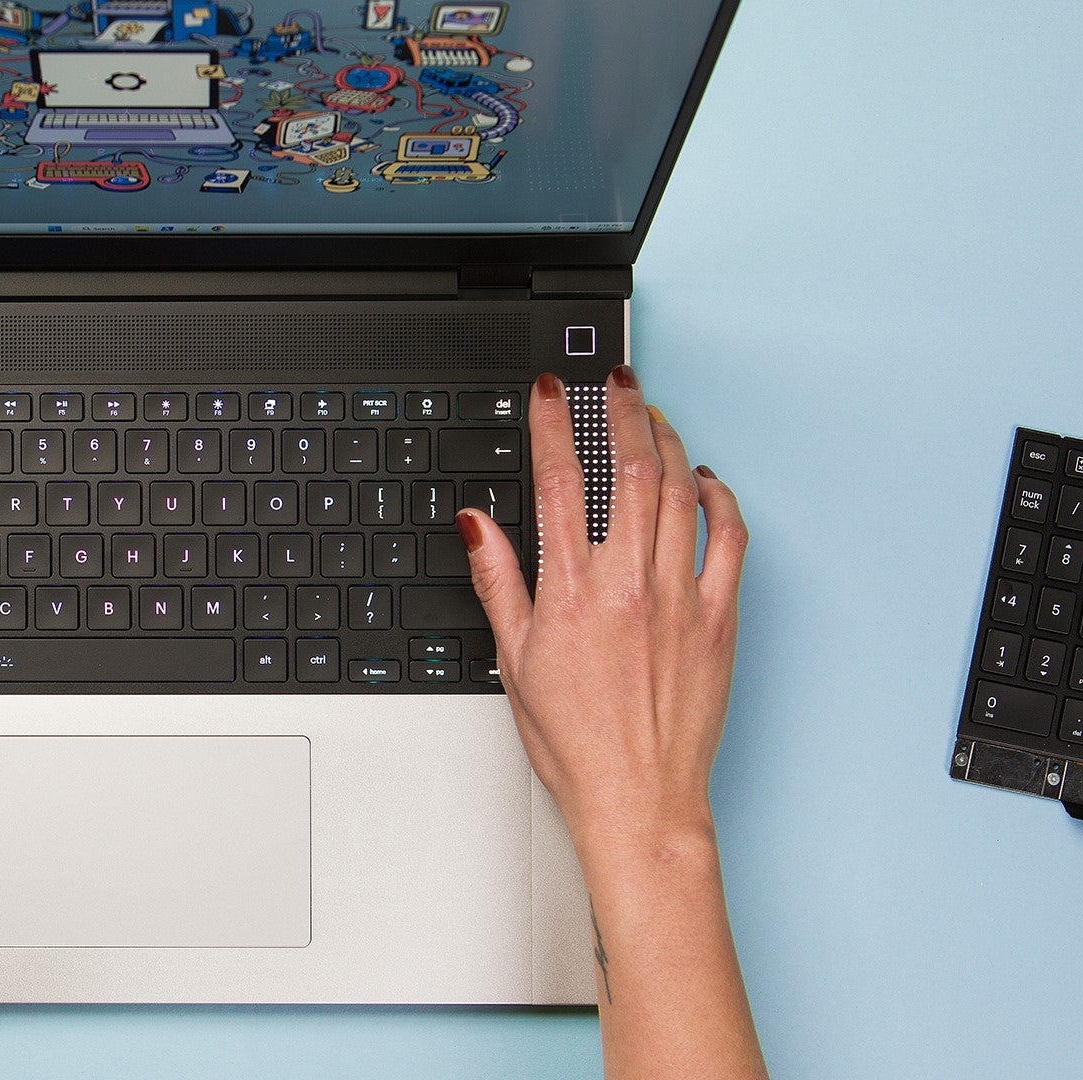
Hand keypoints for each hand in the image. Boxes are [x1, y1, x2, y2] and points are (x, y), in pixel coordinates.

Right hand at [458, 365, 747, 850]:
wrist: (639, 797)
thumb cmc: (577, 742)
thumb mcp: (515, 658)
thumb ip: (498, 580)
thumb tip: (479, 523)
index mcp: (571, 592)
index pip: (557, 481)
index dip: (553, 424)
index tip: (552, 392)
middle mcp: (629, 584)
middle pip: (630, 467)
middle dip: (622, 410)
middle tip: (616, 381)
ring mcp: (681, 596)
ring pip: (680, 491)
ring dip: (668, 441)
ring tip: (655, 416)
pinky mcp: (720, 616)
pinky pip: (730, 537)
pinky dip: (719, 497)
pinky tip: (706, 480)